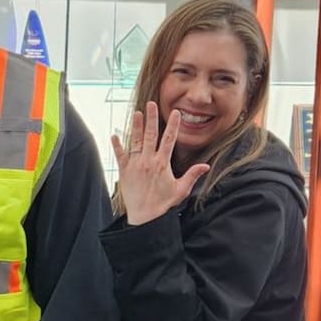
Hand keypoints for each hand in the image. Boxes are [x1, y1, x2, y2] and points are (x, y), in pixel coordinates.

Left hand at [111, 102, 209, 225]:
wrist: (145, 216)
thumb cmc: (163, 204)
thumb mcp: (181, 190)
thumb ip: (192, 175)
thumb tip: (206, 166)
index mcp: (163, 164)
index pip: (169, 140)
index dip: (172, 125)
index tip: (175, 113)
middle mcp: (148, 161)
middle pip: (151, 135)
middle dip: (151, 118)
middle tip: (150, 104)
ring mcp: (135, 165)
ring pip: (135, 142)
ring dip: (136, 127)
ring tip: (136, 113)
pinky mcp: (124, 171)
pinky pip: (120, 156)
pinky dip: (117, 145)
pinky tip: (114, 135)